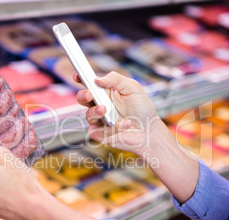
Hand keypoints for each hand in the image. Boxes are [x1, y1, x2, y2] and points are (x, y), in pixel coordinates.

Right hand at [74, 72, 198, 202]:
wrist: (150, 131)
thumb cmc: (142, 108)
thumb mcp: (133, 88)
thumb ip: (116, 79)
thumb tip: (97, 79)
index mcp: (104, 92)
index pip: (88, 83)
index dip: (80, 78)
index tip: (78, 74)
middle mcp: (99, 105)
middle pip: (82, 98)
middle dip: (83, 95)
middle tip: (89, 94)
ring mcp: (98, 120)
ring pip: (88, 115)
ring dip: (96, 112)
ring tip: (105, 110)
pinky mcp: (100, 134)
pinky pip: (99, 130)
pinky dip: (113, 127)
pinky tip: (126, 124)